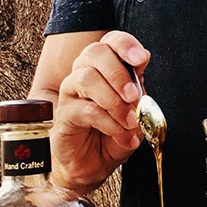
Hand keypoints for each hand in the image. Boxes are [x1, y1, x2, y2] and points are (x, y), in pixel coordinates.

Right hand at [51, 31, 149, 192]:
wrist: (94, 164)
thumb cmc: (112, 135)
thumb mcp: (134, 113)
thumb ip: (138, 88)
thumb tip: (143, 61)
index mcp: (104, 68)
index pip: (110, 42)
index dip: (125, 45)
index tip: (140, 59)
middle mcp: (85, 74)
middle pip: (95, 53)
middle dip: (119, 74)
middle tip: (134, 97)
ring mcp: (71, 93)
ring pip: (87, 78)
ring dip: (114, 100)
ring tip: (130, 120)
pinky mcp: (64, 115)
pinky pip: (85, 109)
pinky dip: (108, 122)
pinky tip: (121, 134)